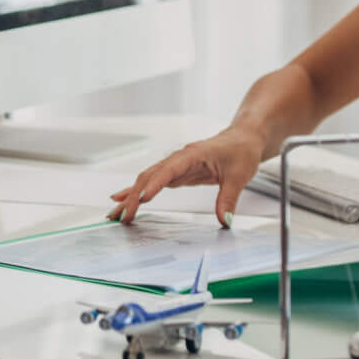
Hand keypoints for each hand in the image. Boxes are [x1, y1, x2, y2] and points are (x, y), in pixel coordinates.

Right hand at [108, 128, 265, 225]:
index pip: (168, 170)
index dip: (154, 184)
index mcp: (192, 155)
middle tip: (124, 216)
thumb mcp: (239, 176)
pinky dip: (138, 192)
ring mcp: (175, 166)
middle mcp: (178, 159)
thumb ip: (228, 199)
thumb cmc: (241, 150)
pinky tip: (123, 199)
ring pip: (147, 179)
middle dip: (134, 196)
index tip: (143, 198)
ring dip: (130, 196)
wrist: (243, 138)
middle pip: (150, 176)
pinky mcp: (176, 173)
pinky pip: (153, 182)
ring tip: (115, 213)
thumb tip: (223, 220)